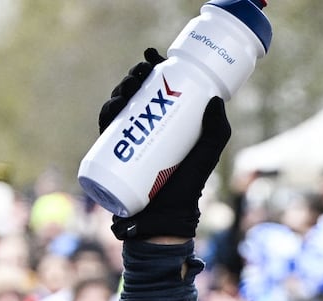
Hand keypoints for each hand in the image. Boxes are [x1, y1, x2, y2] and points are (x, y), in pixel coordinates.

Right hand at [100, 49, 231, 240]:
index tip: (155, 58)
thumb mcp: (207, 157)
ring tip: (130, 86)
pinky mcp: (113, 156)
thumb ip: (217, 131)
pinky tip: (114, 106)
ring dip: (120, 90)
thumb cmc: (188, 190)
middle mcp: (144, 130)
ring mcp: (128, 142)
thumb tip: (216, 99)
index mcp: (166, 125)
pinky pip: (106, 131)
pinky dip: (106, 114)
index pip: (157, 91)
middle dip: (134, 77)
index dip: (153, 72)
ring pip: (119, 108)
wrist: (165, 220)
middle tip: (142, 71)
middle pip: (136, 95)